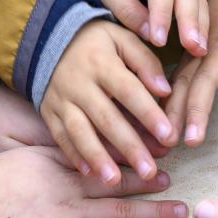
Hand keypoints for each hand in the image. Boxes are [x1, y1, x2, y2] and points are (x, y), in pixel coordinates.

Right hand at [0, 147, 185, 217]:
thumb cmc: (0, 173)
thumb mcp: (39, 153)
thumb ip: (71, 153)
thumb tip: (100, 149)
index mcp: (71, 178)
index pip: (115, 178)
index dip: (143, 178)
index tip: (168, 176)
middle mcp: (74, 204)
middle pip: (122, 207)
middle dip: (156, 209)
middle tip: (185, 209)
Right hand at [41, 21, 176, 185]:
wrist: (48, 37)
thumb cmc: (97, 41)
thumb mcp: (122, 38)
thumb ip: (145, 62)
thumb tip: (165, 90)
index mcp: (102, 62)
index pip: (129, 91)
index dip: (149, 114)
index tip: (169, 137)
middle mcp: (79, 83)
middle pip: (106, 118)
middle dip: (129, 147)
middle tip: (150, 172)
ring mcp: (61, 100)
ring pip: (80, 132)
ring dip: (98, 157)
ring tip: (114, 180)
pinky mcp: (48, 112)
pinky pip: (60, 137)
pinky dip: (74, 156)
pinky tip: (90, 174)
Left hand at [90, 0, 207, 54]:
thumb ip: (125, 8)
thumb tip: (148, 33)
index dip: (161, 14)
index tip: (159, 41)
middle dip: (189, 21)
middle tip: (191, 47)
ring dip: (200, 26)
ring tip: (200, 50)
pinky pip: (199, 4)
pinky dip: (201, 25)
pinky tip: (200, 44)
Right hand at [165, 0, 217, 144]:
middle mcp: (216, 51)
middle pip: (203, 83)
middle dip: (196, 113)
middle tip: (193, 140)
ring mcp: (196, 53)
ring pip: (181, 82)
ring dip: (174, 110)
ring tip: (168, 136)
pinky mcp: (185, 55)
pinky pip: (172, 78)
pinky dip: (163, 98)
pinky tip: (156, 118)